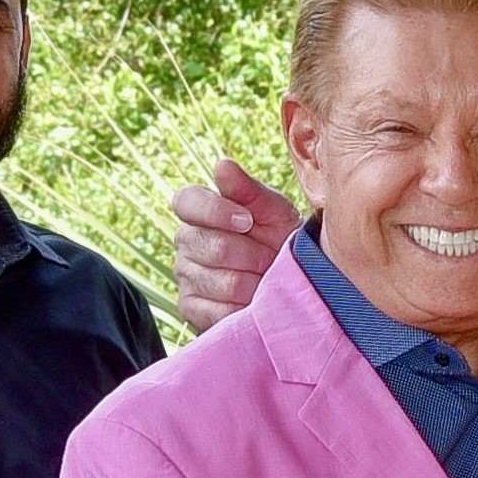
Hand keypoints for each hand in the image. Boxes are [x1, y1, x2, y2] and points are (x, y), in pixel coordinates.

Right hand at [171, 158, 298, 330]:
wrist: (291, 281)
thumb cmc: (279, 239)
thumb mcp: (273, 211)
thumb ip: (248, 189)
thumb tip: (222, 166)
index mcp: (198, 211)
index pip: (186, 202)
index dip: (217, 211)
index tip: (248, 221)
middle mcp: (185, 241)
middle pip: (212, 246)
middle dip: (251, 254)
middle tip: (271, 257)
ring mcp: (185, 276)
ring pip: (220, 281)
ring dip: (254, 282)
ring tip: (266, 279)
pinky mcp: (190, 308)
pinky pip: (217, 310)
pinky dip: (243, 307)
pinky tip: (253, 301)